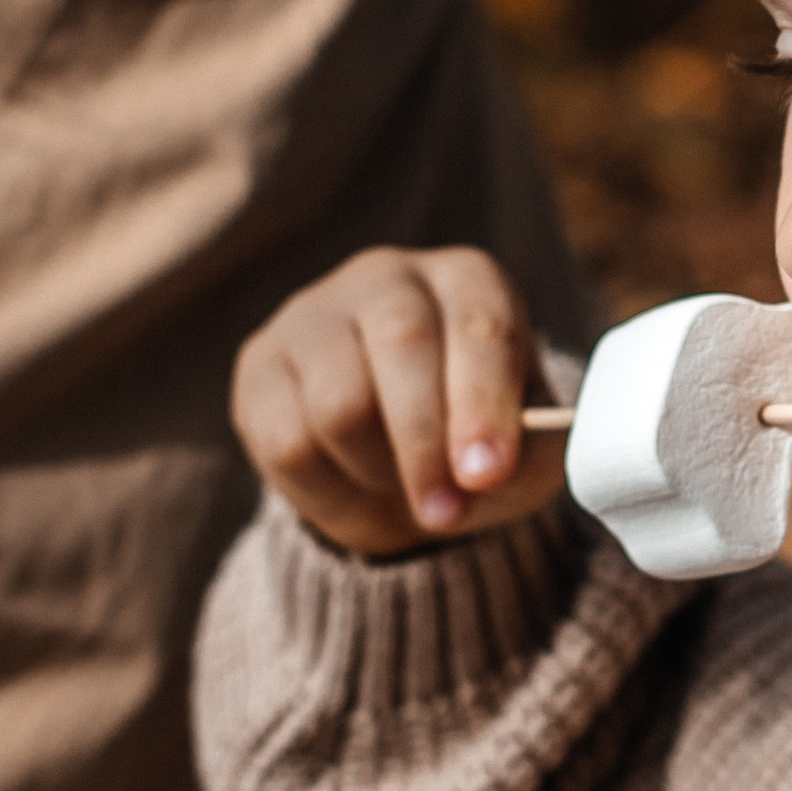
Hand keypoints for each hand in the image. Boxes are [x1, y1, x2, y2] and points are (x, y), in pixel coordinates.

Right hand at [230, 244, 567, 556]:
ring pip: (338, 404)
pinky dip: (329, 493)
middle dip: (426, 444)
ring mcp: (313, 314)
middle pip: (401, 345)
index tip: (485, 474)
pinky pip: (287, 442)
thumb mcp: (525, 455)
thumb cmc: (474, 443)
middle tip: (445, 513)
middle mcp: (388, 277)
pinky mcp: (260, 365)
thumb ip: (531, 456)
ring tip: (403, 493)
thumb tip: (497, 469)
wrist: (399, 460)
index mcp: (469, 280)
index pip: (480, 327)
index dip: (483, 404)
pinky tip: (356, 492)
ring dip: (378, 474)